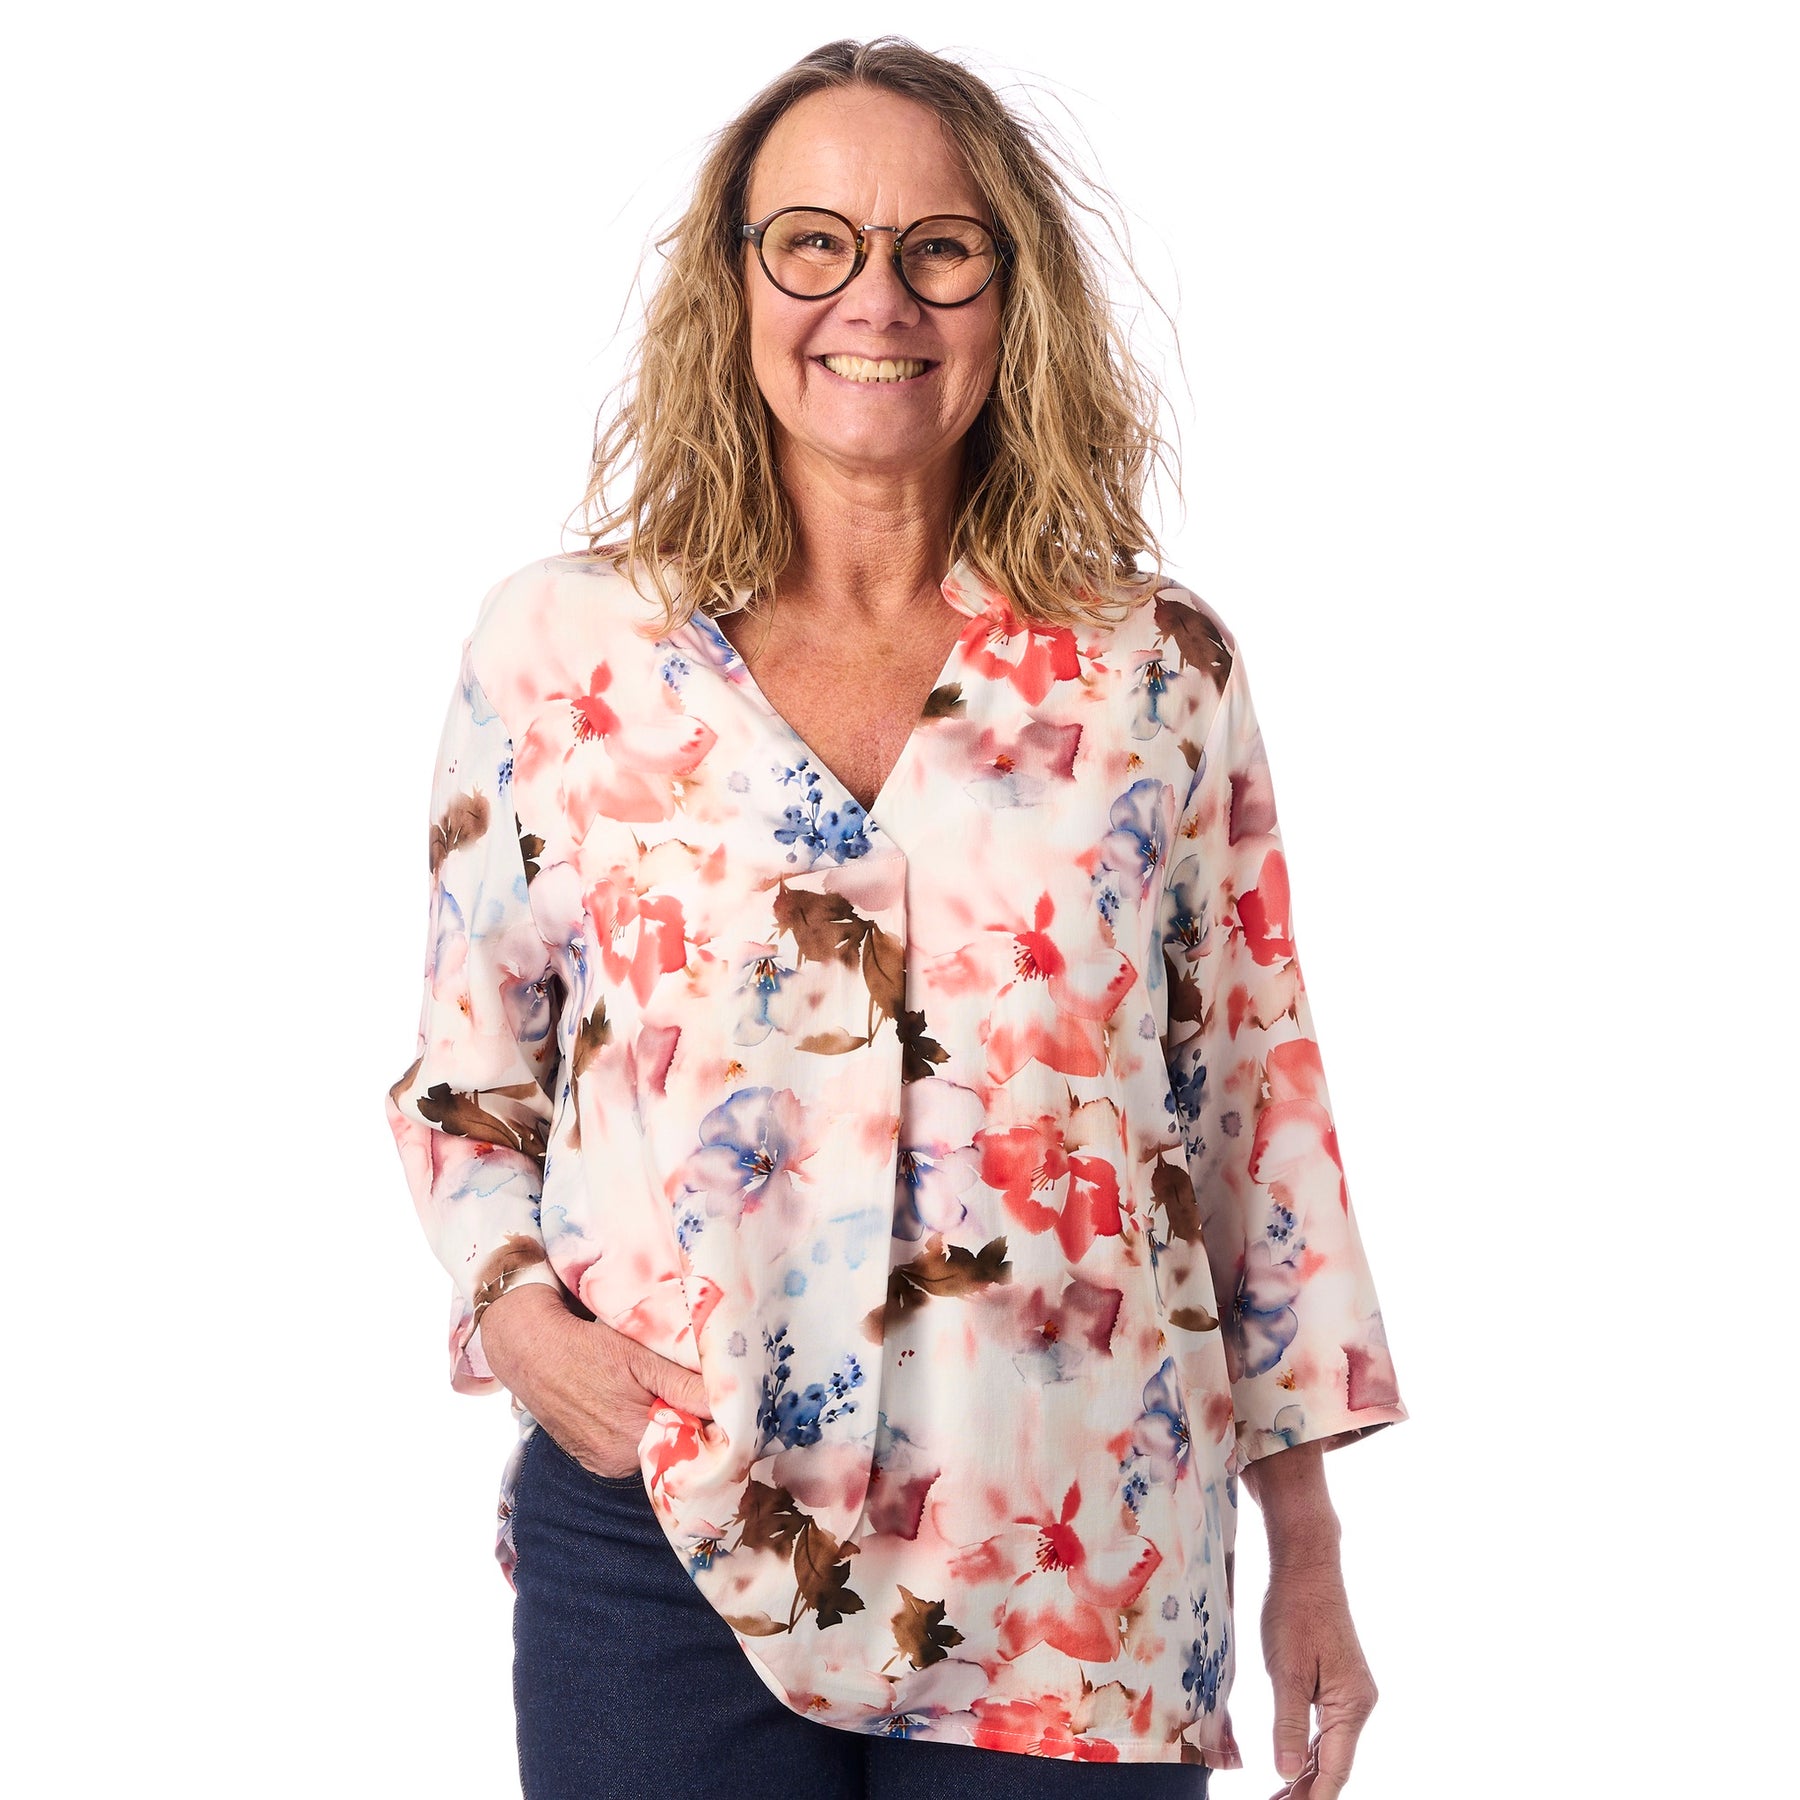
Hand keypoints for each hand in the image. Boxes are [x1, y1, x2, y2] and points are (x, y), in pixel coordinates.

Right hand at [476, 1283, 712, 1478]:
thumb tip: (726, 1402)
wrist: (529, 1350)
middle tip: (688, 1389)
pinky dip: (636, 1432)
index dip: (709, 1420)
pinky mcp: (590, 1459)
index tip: (720, 1400)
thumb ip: (682, 1384)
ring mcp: (603, 1463)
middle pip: (672, 1447)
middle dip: (686, 1422)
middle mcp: (619, 1461)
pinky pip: (628, 1452)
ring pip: (651, 1448)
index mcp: (634, 1437)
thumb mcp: (639, 1358)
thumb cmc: (586, 1346)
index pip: (692, 1441)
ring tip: (653, 1393)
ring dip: (660, 1426)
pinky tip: (630, 1405)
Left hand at [1259, 1550, 1378, 1799]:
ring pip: (1328, 1749)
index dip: (1314, 1798)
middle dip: (1308, 1792)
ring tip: (1280, 1799)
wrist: (1307, 1567)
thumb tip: (1287, 1771)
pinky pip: (1324, 1729)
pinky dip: (1307, 1750)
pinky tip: (1292, 1766)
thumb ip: (1287, 1724)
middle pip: (1333, 1764)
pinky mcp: (1337, 1684)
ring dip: (1306, 1775)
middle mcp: (1358, 1704)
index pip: (1334, 1768)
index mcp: (1352, 1705)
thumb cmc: (1296, 1612)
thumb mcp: (1286, 1671)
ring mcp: (1350, 1694)